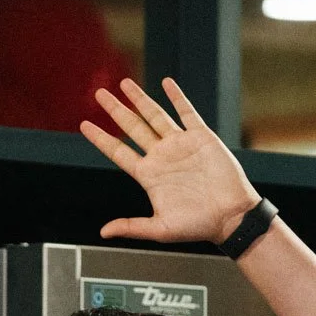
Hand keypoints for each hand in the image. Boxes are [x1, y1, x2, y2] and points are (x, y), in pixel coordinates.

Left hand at [80, 78, 261, 244]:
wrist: (231, 217)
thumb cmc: (198, 226)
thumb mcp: (160, 229)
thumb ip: (131, 226)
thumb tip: (103, 232)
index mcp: (149, 175)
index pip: (118, 151)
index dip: (101, 138)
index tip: (84, 125)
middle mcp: (161, 156)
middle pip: (132, 127)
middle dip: (115, 110)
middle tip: (99, 95)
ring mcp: (180, 145)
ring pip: (155, 116)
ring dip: (140, 99)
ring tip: (124, 84)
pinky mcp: (201, 137)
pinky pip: (186, 112)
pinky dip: (176, 97)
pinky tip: (165, 83)